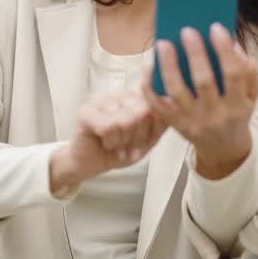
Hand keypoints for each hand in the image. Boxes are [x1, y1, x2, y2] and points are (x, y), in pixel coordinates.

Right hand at [49, 89, 165, 193]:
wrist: (90, 165)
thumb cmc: (118, 151)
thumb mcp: (147, 141)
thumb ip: (161, 125)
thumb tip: (172, 109)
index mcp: (135, 97)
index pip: (155, 105)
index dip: (151, 128)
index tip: (142, 140)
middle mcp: (118, 94)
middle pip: (141, 111)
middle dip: (137, 136)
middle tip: (127, 144)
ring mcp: (101, 100)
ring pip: (126, 120)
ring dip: (123, 141)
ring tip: (116, 144)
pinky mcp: (85, 112)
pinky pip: (109, 127)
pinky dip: (111, 142)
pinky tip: (106, 144)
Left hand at [146, 23, 257, 179]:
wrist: (223, 149)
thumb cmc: (236, 114)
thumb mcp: (251, 96)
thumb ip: (247, 72)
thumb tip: (233, 45)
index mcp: (238, 106)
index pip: (233, 75)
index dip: (225, 50)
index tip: (216, 27)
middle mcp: (215, 116)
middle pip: (203, 82)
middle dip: (195, 55)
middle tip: (187, 30)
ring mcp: (192, 121)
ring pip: (177, 92)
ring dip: (169, 66)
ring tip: (163, 43)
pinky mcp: (174, 125)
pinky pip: (157, 104)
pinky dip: (150, 85)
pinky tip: (149, 65)